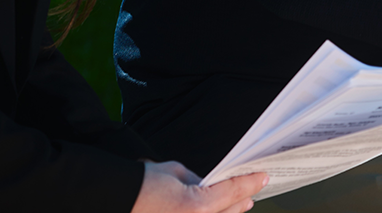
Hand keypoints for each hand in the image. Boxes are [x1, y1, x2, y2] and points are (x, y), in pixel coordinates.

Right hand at [130, 160, 268, 212]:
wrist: (117, 198)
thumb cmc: (144, 183)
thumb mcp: (176, 172)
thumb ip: (199, 181)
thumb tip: (210, 186)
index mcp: (197, 206)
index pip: (232, 191)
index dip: (250, 182)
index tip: (263, 176)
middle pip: (229, 212)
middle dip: (242, 200)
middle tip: (254, 190)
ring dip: (230, 212)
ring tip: (241, 204)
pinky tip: (219, 210)